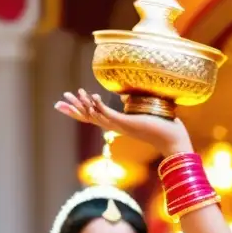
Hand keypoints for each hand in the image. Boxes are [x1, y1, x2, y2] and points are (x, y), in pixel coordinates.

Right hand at [56, 90, 193, 155]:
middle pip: (89, 119)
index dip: (79, 112)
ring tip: (73, 93)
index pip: (94, 118)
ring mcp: (121, 126)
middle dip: (73, 110)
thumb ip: (131, 104)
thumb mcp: (143, 111)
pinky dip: (99, 106)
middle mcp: (117, 127)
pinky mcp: (127, 124)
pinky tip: (92, 96)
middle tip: (58, 103)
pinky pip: (109, 115)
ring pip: (95, 116)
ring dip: (84, 105)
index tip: (64, 105)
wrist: (174, 139)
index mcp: (119, 124)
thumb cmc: (163, 126)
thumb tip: (124, 96)